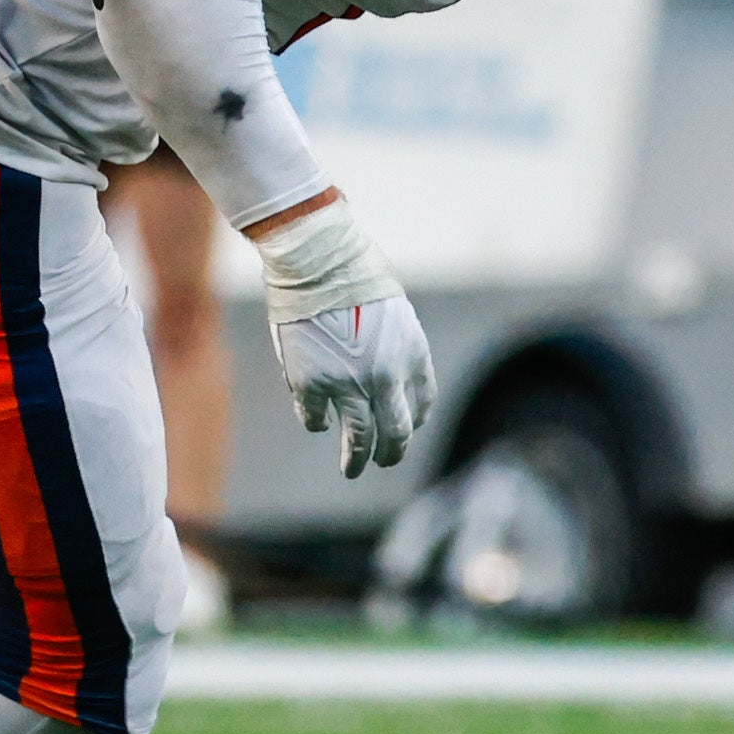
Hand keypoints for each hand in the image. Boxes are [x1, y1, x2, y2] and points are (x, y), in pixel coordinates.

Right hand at [254, 197, 434, 477]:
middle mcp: (387, 376)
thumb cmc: (355, 281)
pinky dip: (317, 423)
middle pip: (396, 433)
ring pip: (359, 439)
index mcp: (413, 354)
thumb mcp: (395, 316)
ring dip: (356, 460)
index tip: (403, 429)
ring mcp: (349, 383)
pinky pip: (316, 419)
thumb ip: (395, 353)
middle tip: (383, 462)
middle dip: (391, 454)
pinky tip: (318, 422)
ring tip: (352, 470)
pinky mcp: (312, 384)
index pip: (421, 405)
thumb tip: (390, 389)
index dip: (412, 422)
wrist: (319, 264)